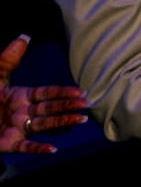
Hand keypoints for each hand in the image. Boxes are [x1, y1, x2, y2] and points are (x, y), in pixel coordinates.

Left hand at [0, 35, 86, 153]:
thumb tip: (24, 37)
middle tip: (85, 104)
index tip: (80, 91)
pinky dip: (38, 148)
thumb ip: (9, 59)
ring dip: (61, 122)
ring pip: (43, 125)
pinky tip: (52, 149)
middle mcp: (23, 112)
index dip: (62, 92)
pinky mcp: (8, 143)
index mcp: (22, 96)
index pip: (46, 93)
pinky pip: (26, 146)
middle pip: (49, 108)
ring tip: (79, 120)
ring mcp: (18, 128)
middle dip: (67, 106)